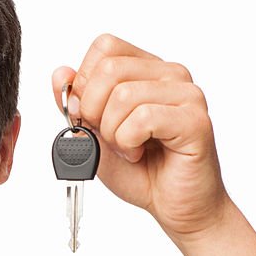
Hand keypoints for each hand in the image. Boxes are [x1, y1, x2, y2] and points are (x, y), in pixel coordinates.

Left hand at [52, 34, 232, 242]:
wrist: (176, 208)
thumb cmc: (141, 172)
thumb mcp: (94, 135)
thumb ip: (76, 104)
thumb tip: (60, 74)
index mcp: (148, 70)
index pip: (105, 47)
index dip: (85, 84)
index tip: (93, 117)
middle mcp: (170, 74)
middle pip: (109, 69)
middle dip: (94, 112)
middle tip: (111, 138)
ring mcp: (187, 94)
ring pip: (123, 95)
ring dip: (113, 134)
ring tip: (129, 149)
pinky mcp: (195, 120)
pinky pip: (143, 118)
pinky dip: (129, 143)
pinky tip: (140, 154)